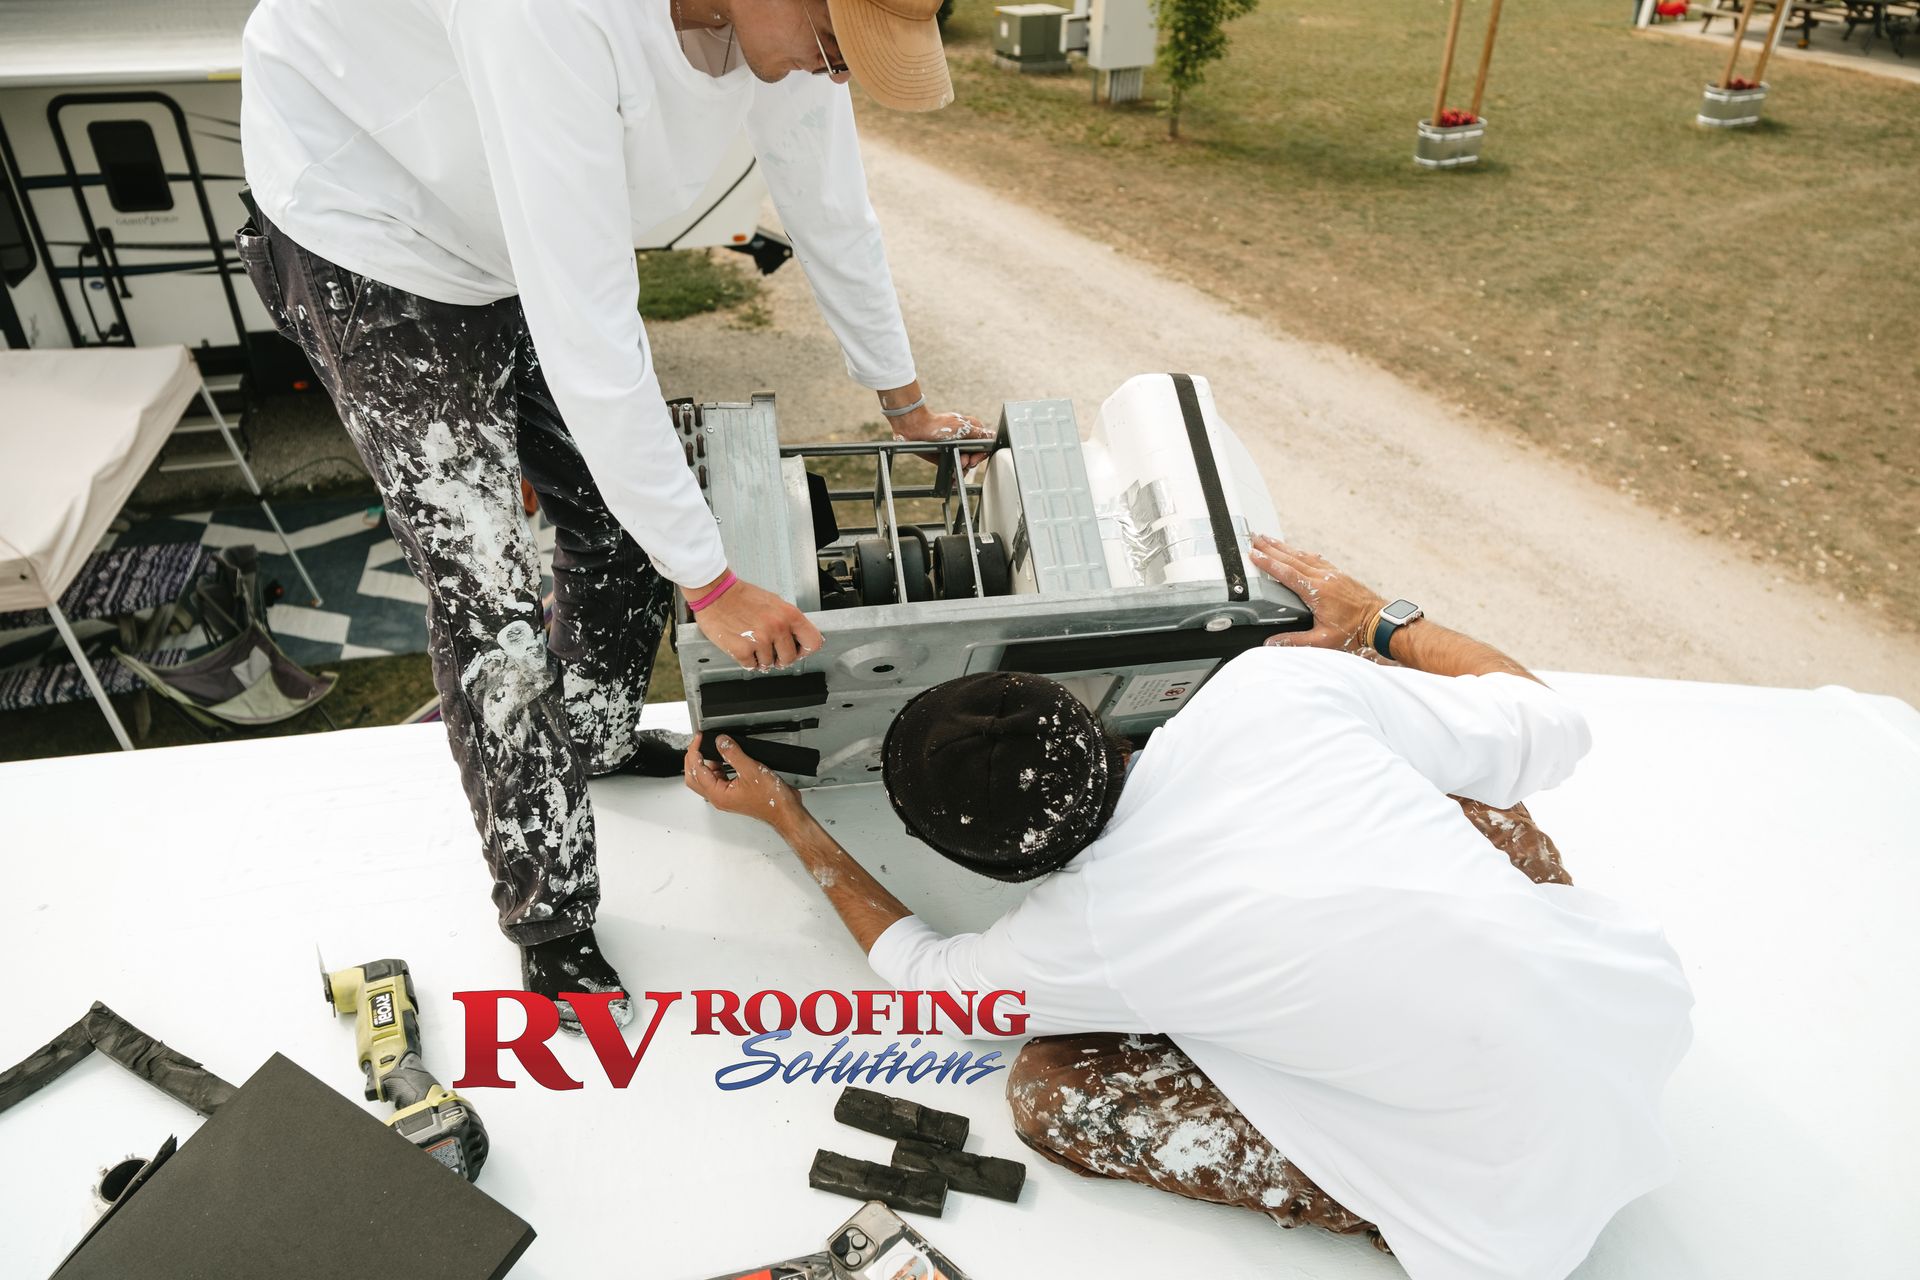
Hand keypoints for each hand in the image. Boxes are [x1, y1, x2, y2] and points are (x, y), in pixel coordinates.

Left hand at [684, 733, 803, 830]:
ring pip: (706, 778)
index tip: (699, 738)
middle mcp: (719, 797)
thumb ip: (733, 753)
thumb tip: (721, 742)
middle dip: (694, 758)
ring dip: (706, 763)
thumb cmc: (771, 800)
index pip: (697, 770)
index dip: (696, 751)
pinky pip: (719, 779)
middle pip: (695, 777)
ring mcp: (726, 796)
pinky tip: (725, 758)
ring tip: (714, 748)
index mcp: (718, 794)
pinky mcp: (733, 793)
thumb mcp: (751, 770)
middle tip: (698, 743)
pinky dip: (718, 767)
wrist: (785, 811)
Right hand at [690, 574, 824, 670]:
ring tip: (752, 643)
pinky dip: (747, 660)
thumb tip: (798, 637)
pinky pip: (751, 666)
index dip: (805, 650)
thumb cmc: (741, 596)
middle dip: (780, 658)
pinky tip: (743, 646)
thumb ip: (788, 621)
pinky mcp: (742, 650)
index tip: (798, 650)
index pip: (813, 642)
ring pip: (769, 664)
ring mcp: (760, 640)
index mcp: (789, 615)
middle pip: (790, 658)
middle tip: (771, 650)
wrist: (716, 593)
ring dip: (761, 658)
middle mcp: (777, 628)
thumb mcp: (774, 602)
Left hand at [890, 405, 992, 469]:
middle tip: (963, 462)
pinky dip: (955, 474)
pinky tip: (953, 478)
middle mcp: (966, 440)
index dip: (981, 454)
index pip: (985, 445)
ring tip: (956, 468)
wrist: (916, 429)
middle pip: (976, 457)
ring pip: (966, 465)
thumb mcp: (963, 428)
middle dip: (970, 461)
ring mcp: (956, 449)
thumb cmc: (938, 425)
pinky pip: (955, 468)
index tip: (973, 458)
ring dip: (962, 469)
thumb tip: (993, 436)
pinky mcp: (947, 456)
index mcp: (972, 430)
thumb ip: (980, 434)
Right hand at [1247, 536, 1387, 653]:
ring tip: (1269, 540)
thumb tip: (1270, 643)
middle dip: (1271, 548)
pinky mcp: (1337, 574)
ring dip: (1284, 547)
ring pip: (1302, 556)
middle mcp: (1323, 577)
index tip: (1253, 554)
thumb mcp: (1322, 640)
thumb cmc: (1354, 631)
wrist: (1379, 621)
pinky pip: (1315, 559)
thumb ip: (1294, 641)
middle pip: (1291, 558)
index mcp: (1317, 591)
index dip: (1268, 563)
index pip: (1286, 573)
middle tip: (1255, 538)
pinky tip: (1297, 551)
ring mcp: (1331, 574)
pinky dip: (1301, 553)